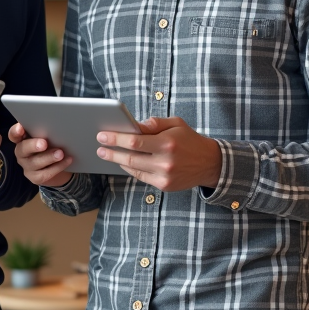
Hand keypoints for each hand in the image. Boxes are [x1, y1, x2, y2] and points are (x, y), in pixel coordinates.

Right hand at [9, 122, 72, 187]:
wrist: (58, 165)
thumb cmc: (51, 144)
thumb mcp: (48, 136)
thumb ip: (46, 131)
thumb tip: (55, 124)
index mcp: (22, 139)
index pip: (14, 135)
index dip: (15, 132)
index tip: (21, 127)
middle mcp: (21, 153)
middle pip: (22, 149)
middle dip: (33, 146)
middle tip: (44, 143)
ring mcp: (27, 166)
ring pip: (34, 163)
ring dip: (48, 157)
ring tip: (60, 153)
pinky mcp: (35, 178)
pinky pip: (45, 174)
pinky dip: (57, 167)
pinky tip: (67, 160)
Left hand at [96, 116, 220, 191]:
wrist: (210, 164)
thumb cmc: (190, 140)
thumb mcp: (176, 123)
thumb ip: (154, 123)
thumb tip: (134, 125)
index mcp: (167, 143)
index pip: (135, 141)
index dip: (116, 138)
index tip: (102, 135)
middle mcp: (165, 162)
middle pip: (130, 158)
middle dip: (111, 152)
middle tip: (99, 147)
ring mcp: (164, 176)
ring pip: (133, 169)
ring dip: (117, 161)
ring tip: (106, 154)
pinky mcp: (164, 186)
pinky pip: (141, 177)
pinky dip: (130, 169)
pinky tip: (123, 163)